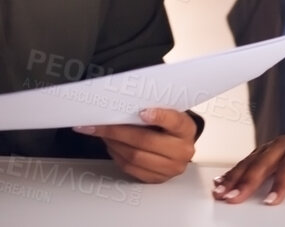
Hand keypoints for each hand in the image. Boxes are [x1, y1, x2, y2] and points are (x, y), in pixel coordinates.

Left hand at [75, 108, 195, 182]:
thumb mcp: (168, 113)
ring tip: (102, 134)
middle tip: (99, 124)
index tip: (142, 112)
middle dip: (117, 132)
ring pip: (134, 156)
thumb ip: (151, 110)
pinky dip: (116, 156)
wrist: (178, 146)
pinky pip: (131, 168)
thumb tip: (121, 106)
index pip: (173, 121)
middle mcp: (181, 150)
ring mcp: (170, 168)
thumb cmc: (169, 127)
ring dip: (113, 144)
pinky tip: (111, 145)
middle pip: (145, 141)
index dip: (158, 116)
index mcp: (185, 129)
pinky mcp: (157, 179)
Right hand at [213, 124, 284, 204]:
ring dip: (234, 177)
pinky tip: (220, 183)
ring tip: (220, 192)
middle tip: (233, 197)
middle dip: (246, 181)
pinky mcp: (264, 151)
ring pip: (250, 161)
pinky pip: (245, 161)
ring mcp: (272, 147)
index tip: (271, 201)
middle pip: (263, 163)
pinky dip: (232, 172)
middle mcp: (284, 144)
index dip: (280, 184)